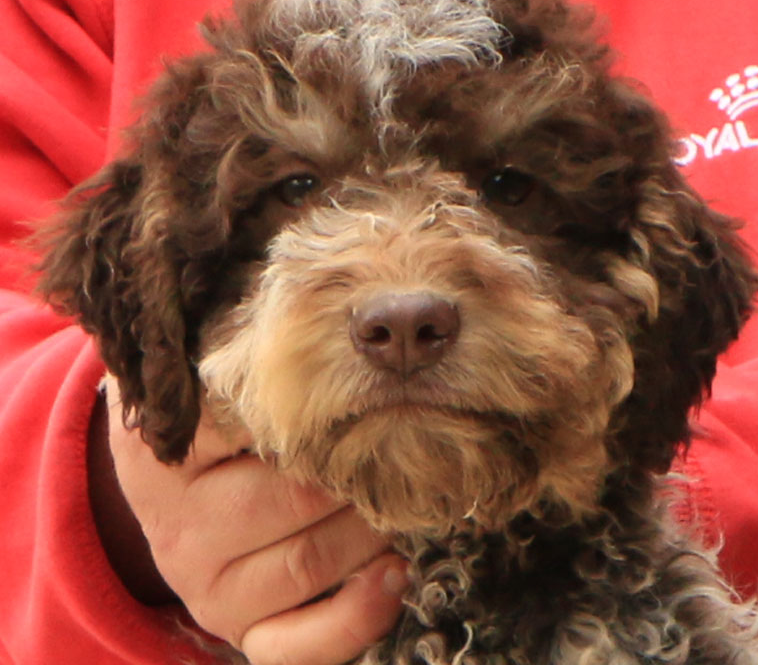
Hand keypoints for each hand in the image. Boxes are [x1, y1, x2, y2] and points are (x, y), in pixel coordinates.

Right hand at [104, 376, 407, 664]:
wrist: (166, 489)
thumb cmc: (208, 419)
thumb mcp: (204, 378)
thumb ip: (244, 354)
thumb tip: (314, 317)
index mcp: (166, 450)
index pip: (252, 426)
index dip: (316, 410)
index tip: (357, 388)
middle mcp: (179, 524)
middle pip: (294, 497)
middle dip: (358, 472)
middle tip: (397, 442)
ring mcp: (205, 585)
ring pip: (309, 563)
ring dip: (371, 530)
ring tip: (400, 496)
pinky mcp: (235, 628)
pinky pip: (296, 646)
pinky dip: (357, 617)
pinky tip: (393, 575)